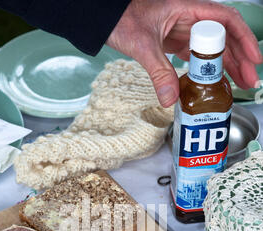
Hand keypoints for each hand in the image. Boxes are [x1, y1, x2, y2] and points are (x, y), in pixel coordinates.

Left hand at [106, 0, 262, 106]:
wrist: (104, 19)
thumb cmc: (121, 18)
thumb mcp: (142, 44)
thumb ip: (158, 71)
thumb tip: (171, 99)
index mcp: (188, 8)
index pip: (226, 20)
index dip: (243, 39)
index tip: (252, 59)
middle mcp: (189, 18)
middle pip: (224, 37)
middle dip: (239, 59)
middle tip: (248, 81)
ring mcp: (182, 30)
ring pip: (212, 48)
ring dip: (225, 66)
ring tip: (237, 85)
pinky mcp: (174, 41)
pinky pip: (196, 55)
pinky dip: (206, 69)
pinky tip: (212, 82)